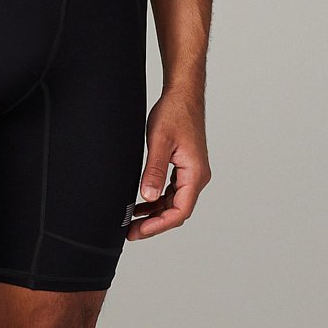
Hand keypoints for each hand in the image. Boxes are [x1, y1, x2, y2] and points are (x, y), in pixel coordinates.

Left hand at [128, 87, 210, 239]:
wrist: (182, 95)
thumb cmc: (174, 113)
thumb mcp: (159, 142)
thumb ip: (154, 171)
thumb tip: (147, 197)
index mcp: (195, 174)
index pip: (180, 211)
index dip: (158, 225)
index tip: (138, 230)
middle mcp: (197, 177)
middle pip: (177, 211)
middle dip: (154, 223)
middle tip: (130, 232)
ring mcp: (191, 173)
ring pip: (173, 203)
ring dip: (154, 213)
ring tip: (132, 222)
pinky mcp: (184, 168)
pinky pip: (171, 192)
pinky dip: (156, 200)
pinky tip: (140, 204)